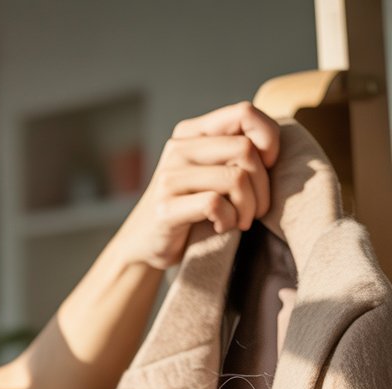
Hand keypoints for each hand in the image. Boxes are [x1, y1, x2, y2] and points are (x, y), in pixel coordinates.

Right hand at [121, 101, 279, 270]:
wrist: (146, 245)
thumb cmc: (190, 209)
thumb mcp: (212, 173)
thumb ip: (234, 154)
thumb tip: (274, 148)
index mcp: (192, 132)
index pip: (244, 113)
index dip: (269, 139)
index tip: (269, 168)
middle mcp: (178, 148)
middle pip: (245, 150)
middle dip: (262, 186)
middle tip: (256, 211)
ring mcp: (170, 177)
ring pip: (235, 179)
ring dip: (248, 208)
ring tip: (241, 222)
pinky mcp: (166, 208)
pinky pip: (215, 204)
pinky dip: (228, 220)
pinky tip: (221, 227)